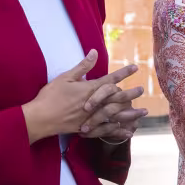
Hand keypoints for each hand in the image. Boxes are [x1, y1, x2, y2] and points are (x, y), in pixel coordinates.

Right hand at [21, 51, 136, 142]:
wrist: (40, 118)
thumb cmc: (50, 96)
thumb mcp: (65, 77)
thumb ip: (83, 66)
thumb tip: (94, 52)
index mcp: (90, 89)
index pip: (111, 79)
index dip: (124, 73)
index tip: (135, 67)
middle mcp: (95, 103)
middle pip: (117, 97)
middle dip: (131, 93)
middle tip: (142, 90)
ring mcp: (92, 116)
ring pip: (115, 114)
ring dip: (130, 113)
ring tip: (143, 112)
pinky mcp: (88, 128)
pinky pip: (106, 130)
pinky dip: (118, 130)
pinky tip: (128, 131)